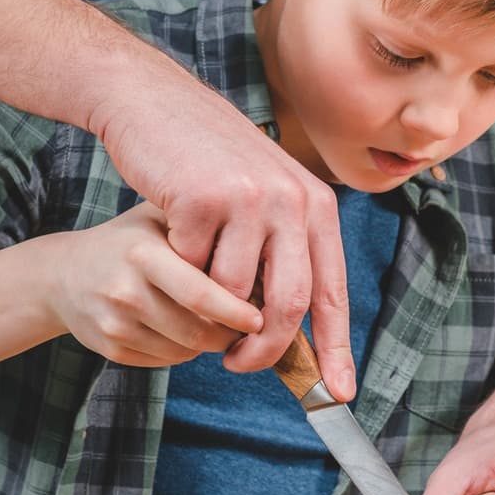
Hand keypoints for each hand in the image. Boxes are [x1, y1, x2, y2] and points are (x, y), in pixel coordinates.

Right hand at [44, 203, 263, 365]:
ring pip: (185, 350)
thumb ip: (199, 229)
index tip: (261, 315)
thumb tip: (260, 256)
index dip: (237, 311)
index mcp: (143, 254)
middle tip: (250, 324)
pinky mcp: (111, 349)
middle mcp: (126, 291)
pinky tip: (187, 329)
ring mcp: (115, 324)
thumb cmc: (127, 241)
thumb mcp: (156, 219)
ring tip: (220, 322)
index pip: (201, 294)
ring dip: (212, 343)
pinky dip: (186, 351)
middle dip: (231, 334)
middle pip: (198, 331)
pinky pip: (166, 361)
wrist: (63, 274)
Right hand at [94, 42, 353, 397]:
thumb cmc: (208, 157)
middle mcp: (290, 200)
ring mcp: (247, 199)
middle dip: (262, 350)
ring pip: (232, 295)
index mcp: (314, 203)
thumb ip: (284, 246)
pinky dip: (179, 271)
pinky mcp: (200, 200)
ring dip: (210, 309)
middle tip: (236, 363)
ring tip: (195, 292)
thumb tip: (294, 325)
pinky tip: (172, 242)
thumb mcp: (266, 191)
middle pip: (287, 306)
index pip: (332, 289)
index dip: (336, 347)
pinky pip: (190, 270)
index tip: (339, 392)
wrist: (155, 102)